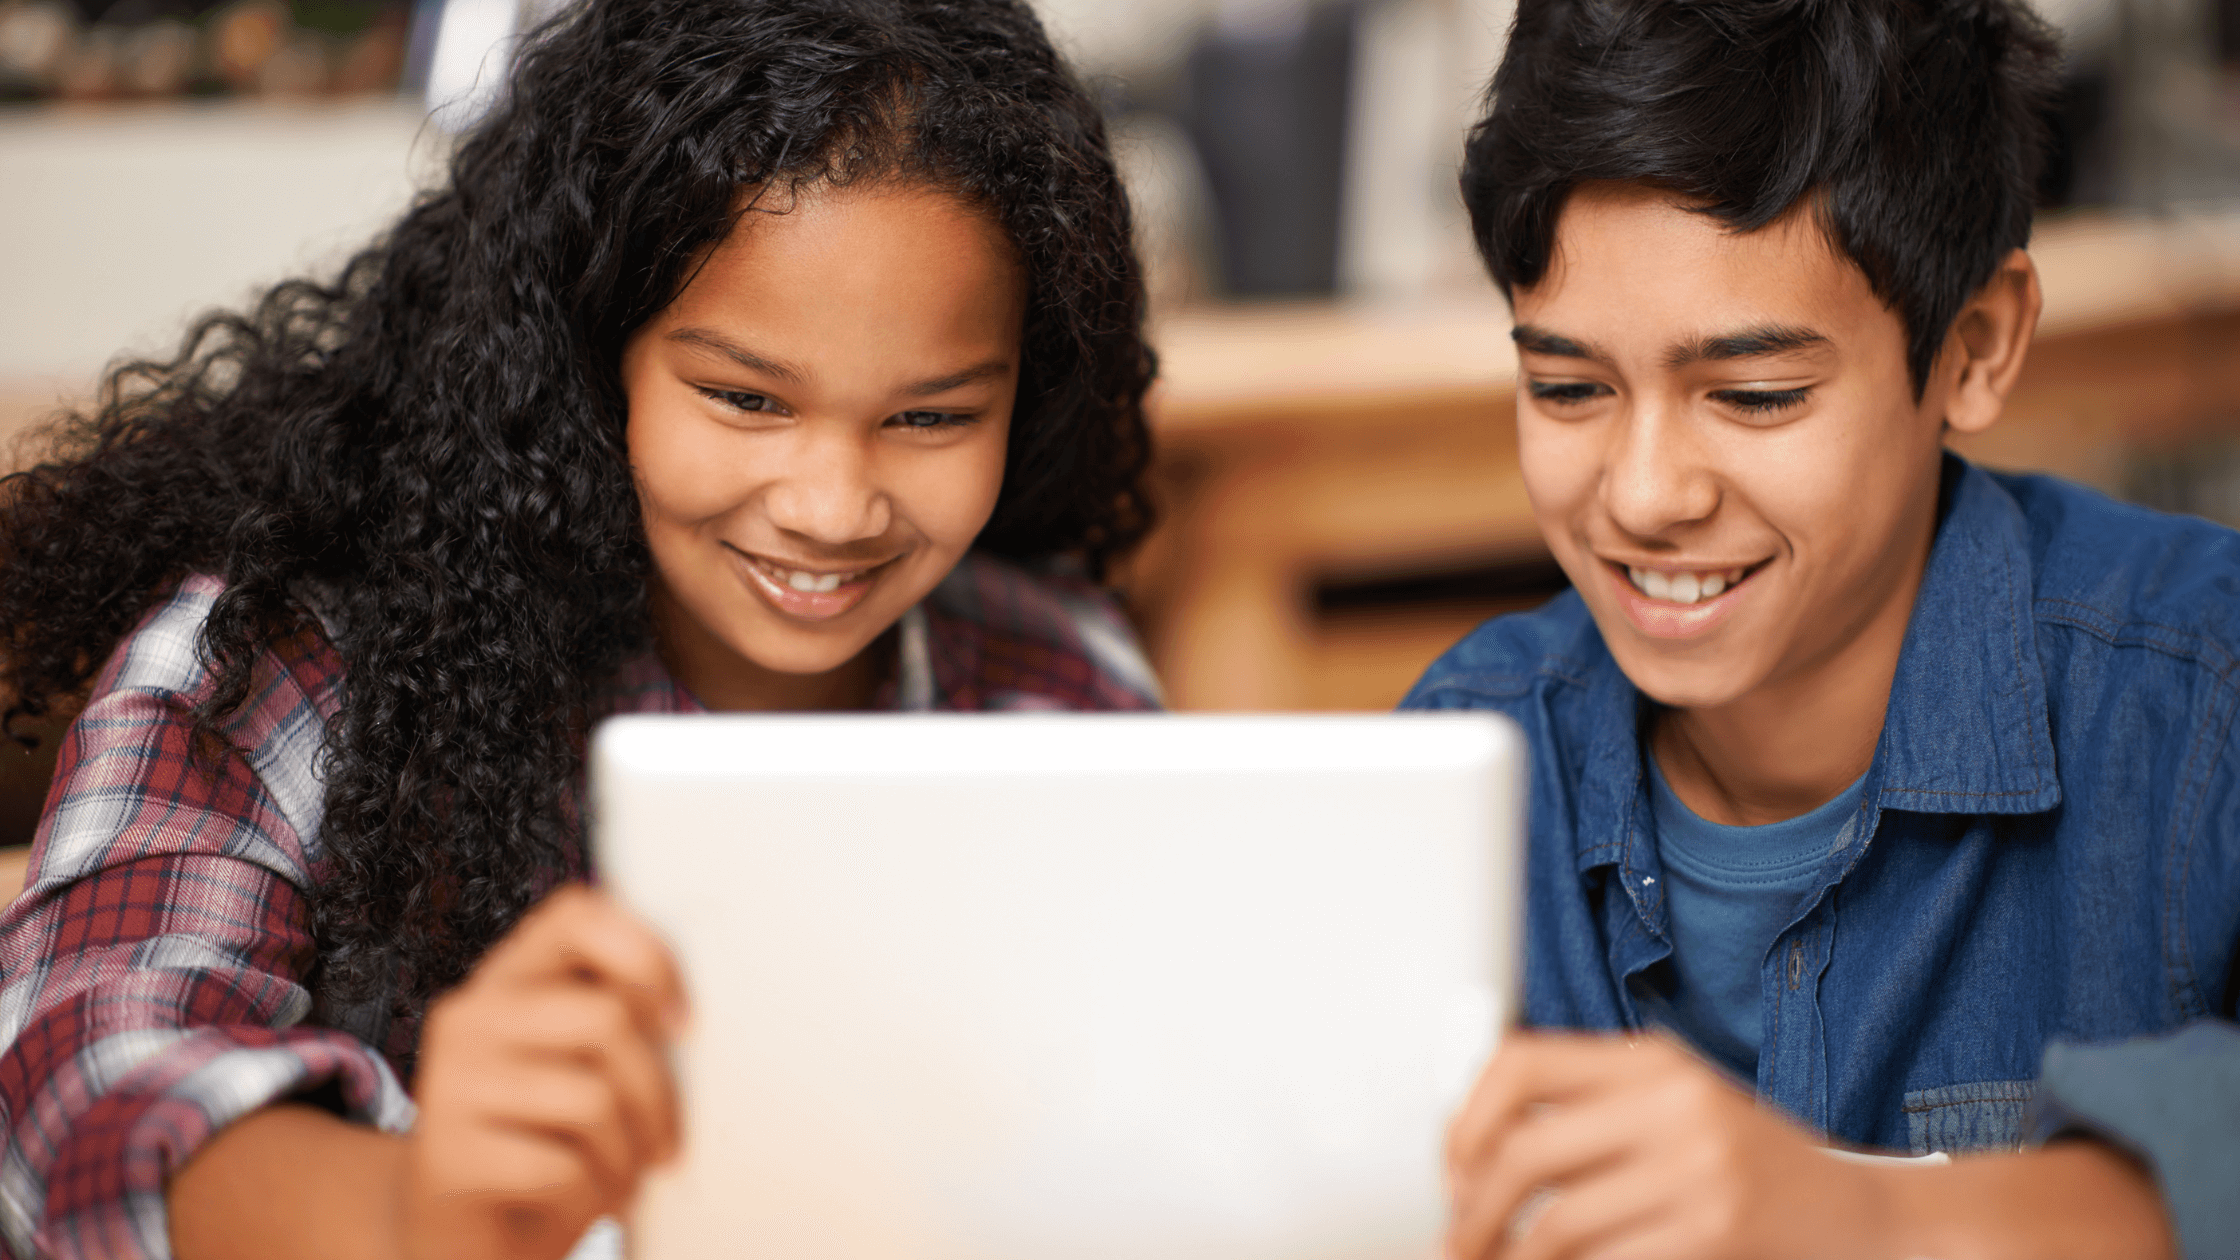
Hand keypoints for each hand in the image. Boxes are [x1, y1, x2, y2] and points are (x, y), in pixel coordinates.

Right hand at [400, 884, 686, 1259]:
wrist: (455, 1238)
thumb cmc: (541, 1143)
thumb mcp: (577, 1069)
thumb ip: (612, 1021)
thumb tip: (688, 1020)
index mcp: (507, 978)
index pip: (578, 916)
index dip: (647, 957)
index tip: (683, 1025)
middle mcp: (469, 1015)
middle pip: (607, 1019)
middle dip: (656, 1095)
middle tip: (666, 1143)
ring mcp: (448, 1084)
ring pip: (592, 1098)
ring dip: (627, 1156)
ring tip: (620, 1177)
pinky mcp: (443, 1156)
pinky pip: (561, 1167)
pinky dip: (589, 1198)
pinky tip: (576, 1203)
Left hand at [1444, 1031, 1890, 1259]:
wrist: (1859, 1215)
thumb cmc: (1751, 1165)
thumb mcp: (1675, 1107)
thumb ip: (1591, 1108)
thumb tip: (1473, 1143)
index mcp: (1653, 1061)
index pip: (1520, 1062)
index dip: (1465, 1118)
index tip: (1451, 1165)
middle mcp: (1673, 1103)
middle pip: (1523, 1150)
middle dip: (1472, 1208)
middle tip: (1457, 1238)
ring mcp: (1697, 1169)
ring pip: (1554, 1222)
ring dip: (1507, 1257)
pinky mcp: (1713, 1230)